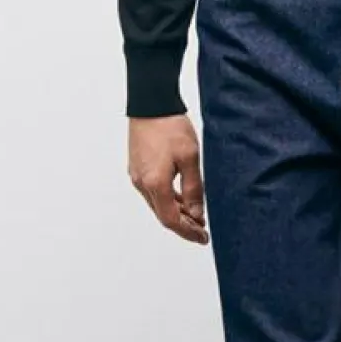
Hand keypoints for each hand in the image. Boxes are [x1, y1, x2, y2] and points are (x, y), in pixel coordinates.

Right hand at [128, 114, 208, 243]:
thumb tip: (196, 213)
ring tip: (196, 216)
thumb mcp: (190, 158)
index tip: (202, 238)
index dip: (188, 232)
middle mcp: (142, 183)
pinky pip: (153, 192)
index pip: (171, 220)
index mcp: (155, 184)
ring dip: (176, 213)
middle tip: (202, 231)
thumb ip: (193, 189)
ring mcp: (137, 176)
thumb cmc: (170, 126)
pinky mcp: (138, 168)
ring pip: (158, 204)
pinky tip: (181, 199)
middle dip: (184, 225)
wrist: (150, 103)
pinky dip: (168, 200)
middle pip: (163, 215)